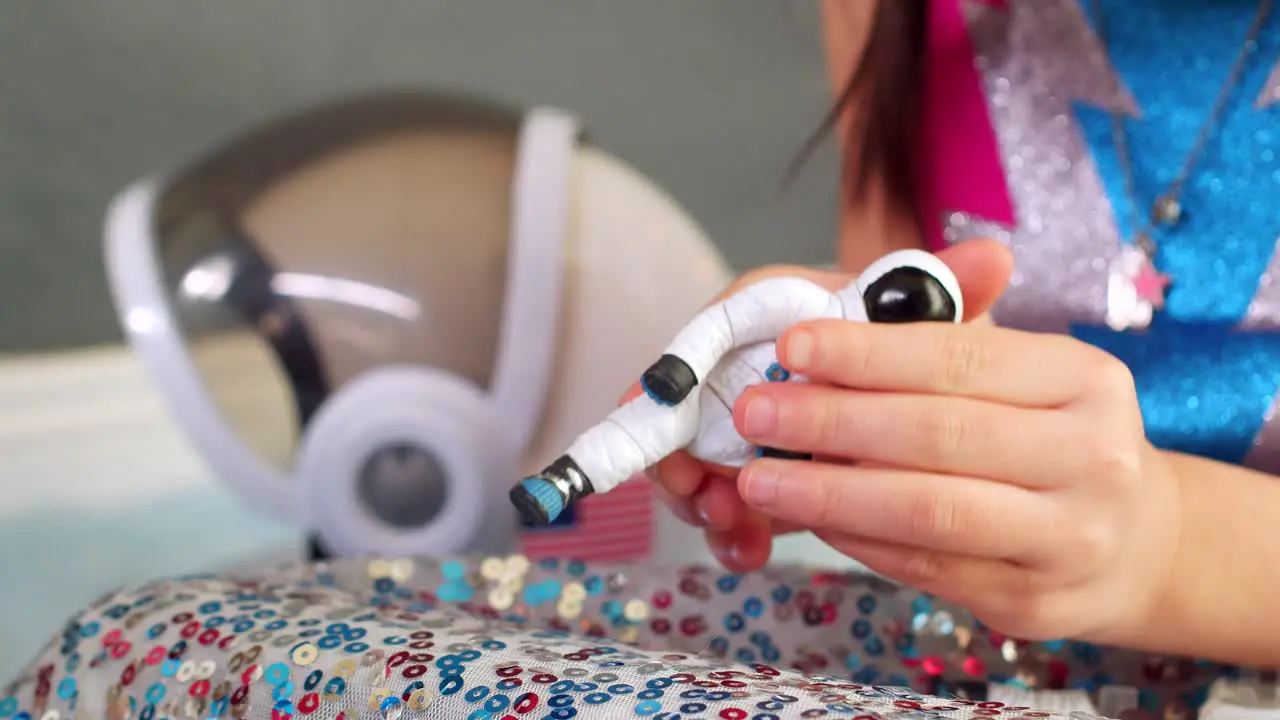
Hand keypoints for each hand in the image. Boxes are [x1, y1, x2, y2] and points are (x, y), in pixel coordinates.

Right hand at [629, 239, 1013, 569]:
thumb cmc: (921, 356)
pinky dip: (731, 524)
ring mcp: (753, 423)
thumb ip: (950, 295)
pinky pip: (726, 497)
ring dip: (704, 493)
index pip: (723, 319)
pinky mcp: (758, 472)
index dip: (684, 361)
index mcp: (791, 308)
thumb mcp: (938, 330)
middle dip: (685, 446)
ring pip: (700, 453)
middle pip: (692, 394)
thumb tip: (995, 255)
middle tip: (695, 488)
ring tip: (729, 526)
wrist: (938, 410)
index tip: (653, 404)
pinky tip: (747, 548)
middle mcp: (760, 361)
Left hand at [732, 286, 1182, 642]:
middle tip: (754, 412)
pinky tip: (809, 515)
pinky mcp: (1031, 602)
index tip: (791, 346)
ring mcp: (1067, 539)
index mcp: (1086, 380)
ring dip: (828, 493)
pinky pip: (923, 566)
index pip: (960, 360)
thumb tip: (868, 289)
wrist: (1138, 543)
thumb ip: (951, 329)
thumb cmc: (1053, 434)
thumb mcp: (1025, 370)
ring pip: (926, 511)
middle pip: (937, 436)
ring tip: (758, 477)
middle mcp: (1092, 459)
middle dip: (830, 421)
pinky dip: (855, 538)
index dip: (867, 353)